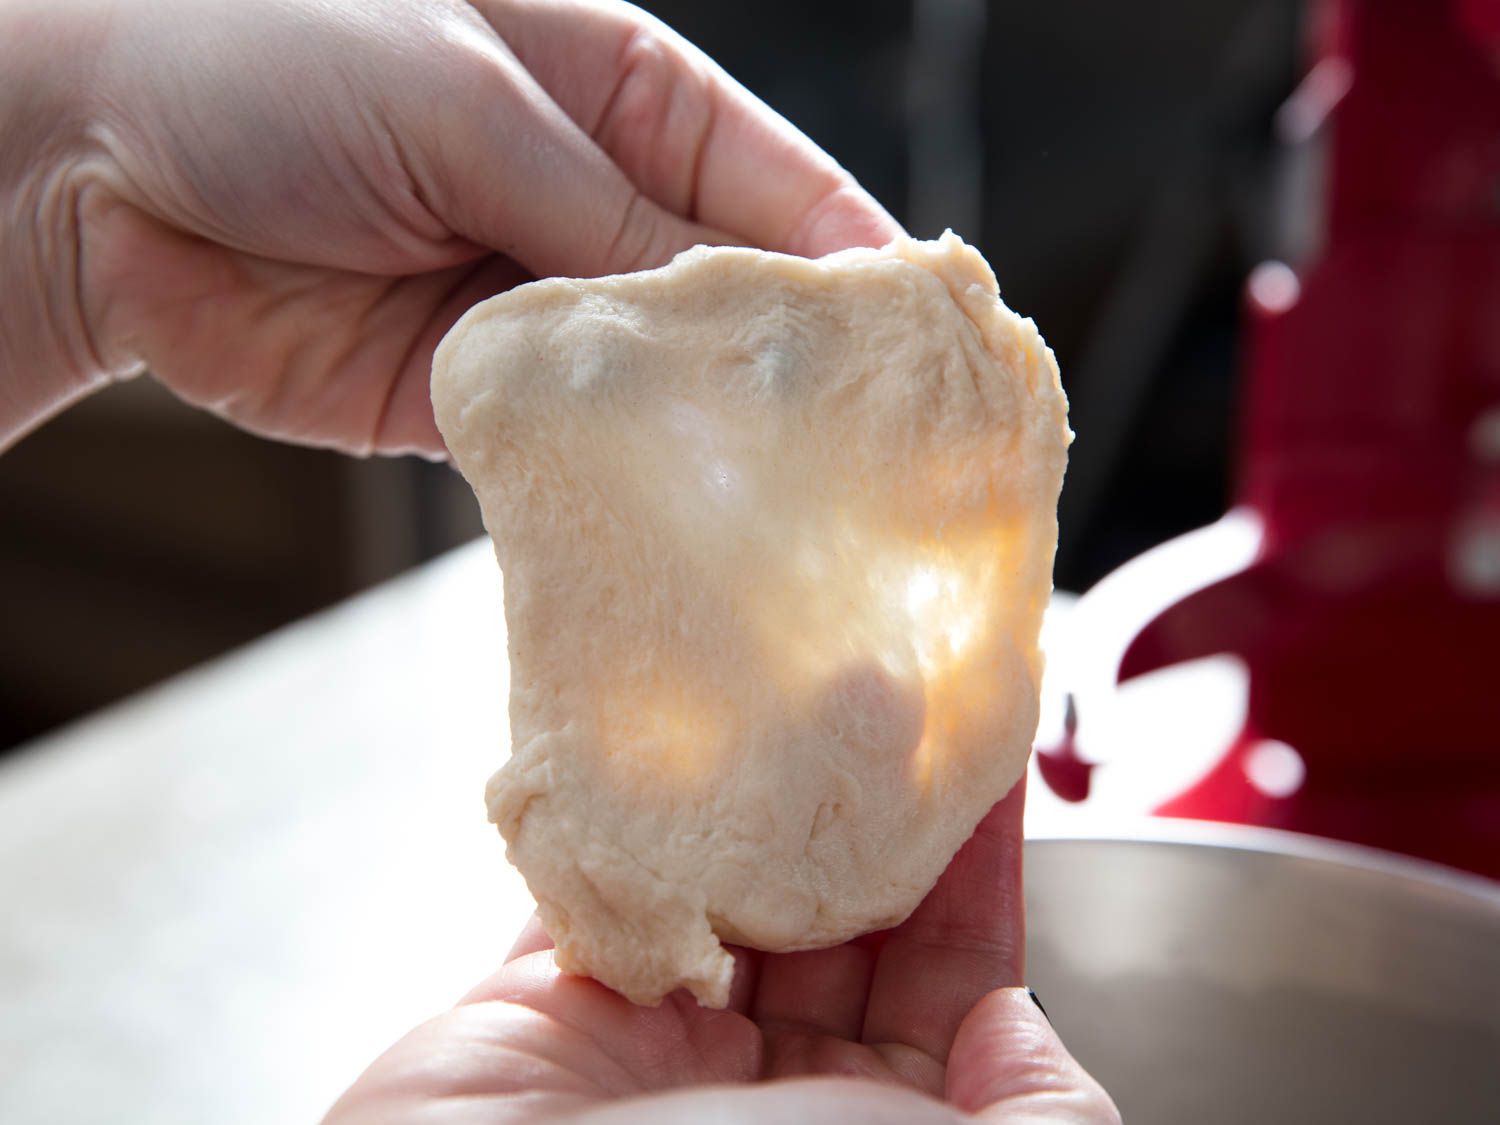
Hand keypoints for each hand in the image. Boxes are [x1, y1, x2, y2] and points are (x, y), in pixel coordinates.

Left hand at [0, 0, 899, 451]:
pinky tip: (681, 524)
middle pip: (738, 302)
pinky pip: (582, 449)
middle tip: (884, 460)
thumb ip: (614, 222)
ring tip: (804, 513)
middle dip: (804, 374)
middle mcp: (595, 204)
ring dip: (722, 444)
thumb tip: (747, 316)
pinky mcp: (481, 401)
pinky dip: (626, 486)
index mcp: (619, 95)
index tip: (932, 352)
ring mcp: (542, 310)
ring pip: (670, 389)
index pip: (779, 186)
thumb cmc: (265, 58)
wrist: (83, 170)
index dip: (858, 266)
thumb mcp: (465, 107)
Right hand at [325, 781, 1118, 1123]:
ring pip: (730, 897)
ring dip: (763, 811)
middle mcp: (769, 1098)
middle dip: (873, 822)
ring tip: (798, 710)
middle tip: (895, 714)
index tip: (990, 775)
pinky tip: (670, 763)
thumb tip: (1020, 1033)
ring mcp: (660, 1053)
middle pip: (842, 926)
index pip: (950, 988)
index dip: (976, 881)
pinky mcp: (554, 1009)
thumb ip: (1040, 1123)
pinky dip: (631, 829)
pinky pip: (603, 897)